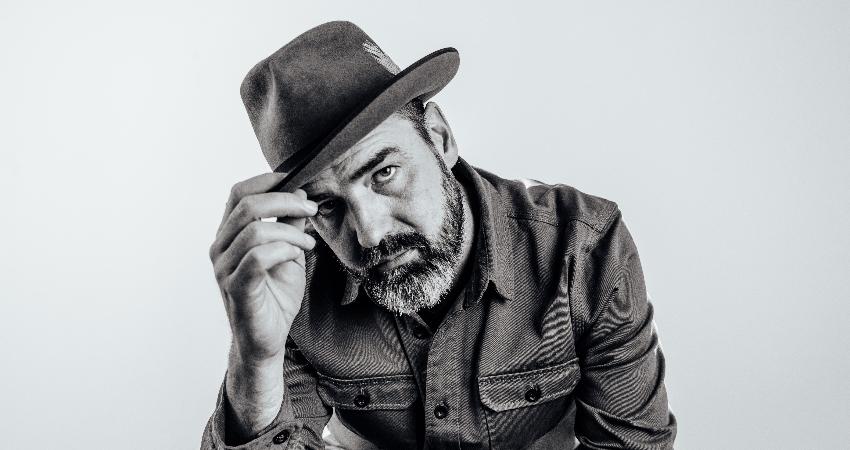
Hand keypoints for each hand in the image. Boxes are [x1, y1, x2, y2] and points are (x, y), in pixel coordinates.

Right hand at [209, 173, 317, 365]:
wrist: (267, 341)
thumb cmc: (275, 298)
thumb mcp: (289, 253)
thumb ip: (290, 225)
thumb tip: (301, 195)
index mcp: (230, 235)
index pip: (239, 194)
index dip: (267, 181)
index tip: (298, 181)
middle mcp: (221, 248)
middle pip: (247, 205)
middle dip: (285, 201)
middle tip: (312, 209)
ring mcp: (225, 269)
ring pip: (254, 231)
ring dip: (290, 231)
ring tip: (308, 243)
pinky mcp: (236, 288)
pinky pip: (256, 258)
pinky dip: (282, 250)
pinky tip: (297, 255)